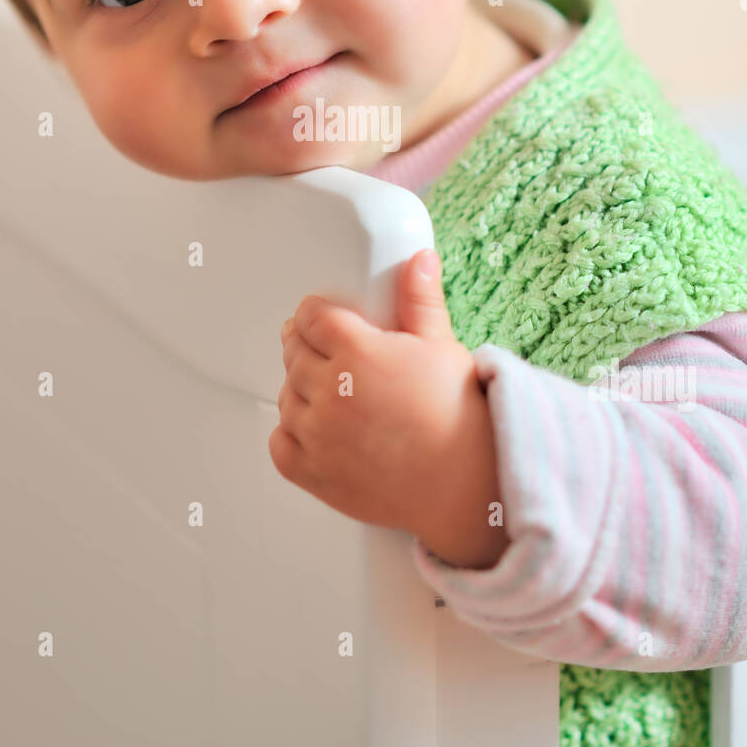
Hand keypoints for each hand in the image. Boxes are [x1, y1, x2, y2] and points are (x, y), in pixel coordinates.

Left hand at [270, 248, 508, 567]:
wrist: (466, 484)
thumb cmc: (457, 416)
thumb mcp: (441, 346)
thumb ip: (420, 300)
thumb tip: (419, 261)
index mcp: (356, 350)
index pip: (310, 316)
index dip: (315, 314)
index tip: (321, 318)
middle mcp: (330, 390)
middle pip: (294, 353)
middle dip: (307, 347)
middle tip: (326, 351)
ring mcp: (317, 433)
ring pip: (286, 396)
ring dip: (300, 390)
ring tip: (330, 392)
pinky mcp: (313, 472)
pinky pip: (280, 443)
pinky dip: (290, 434)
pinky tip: (315, 428)